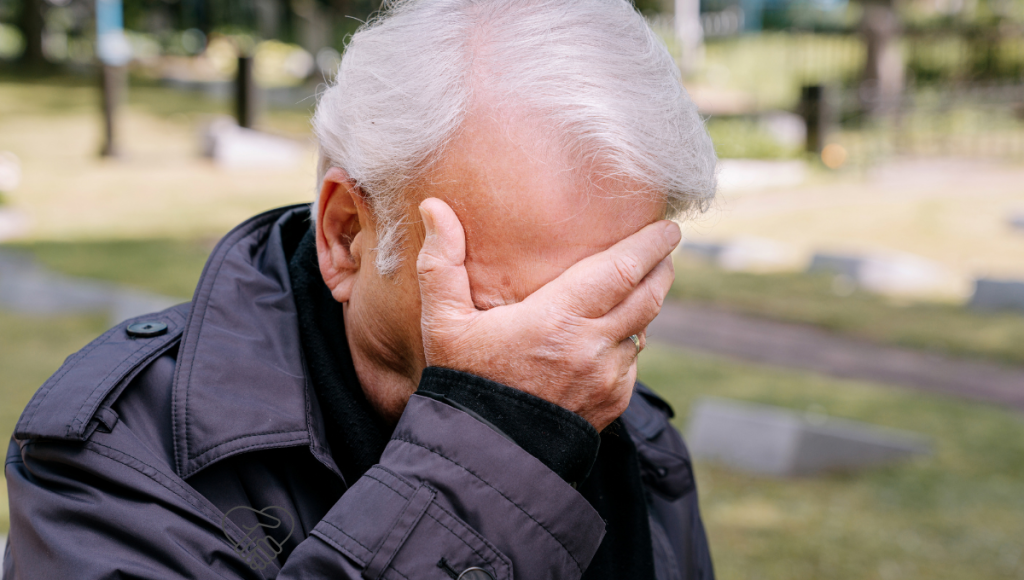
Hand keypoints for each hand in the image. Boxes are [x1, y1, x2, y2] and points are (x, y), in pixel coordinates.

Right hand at [416, 198, 678, 431]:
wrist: (483, 456)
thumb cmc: (462, 383)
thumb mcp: (443, 322)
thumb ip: (442, 262)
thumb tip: (434, 206)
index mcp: (558, 318)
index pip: (623, 269)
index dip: (650, 245)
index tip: (667, 227)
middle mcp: (592, 346)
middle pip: (647, 295)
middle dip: (660, 267)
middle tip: (665, 248)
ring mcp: (607, 379)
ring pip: (642, 331)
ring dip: (645, 306)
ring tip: (641, 286)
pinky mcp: (612, 405)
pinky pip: (631, 365)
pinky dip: (629, 345)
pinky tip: (615, 337)